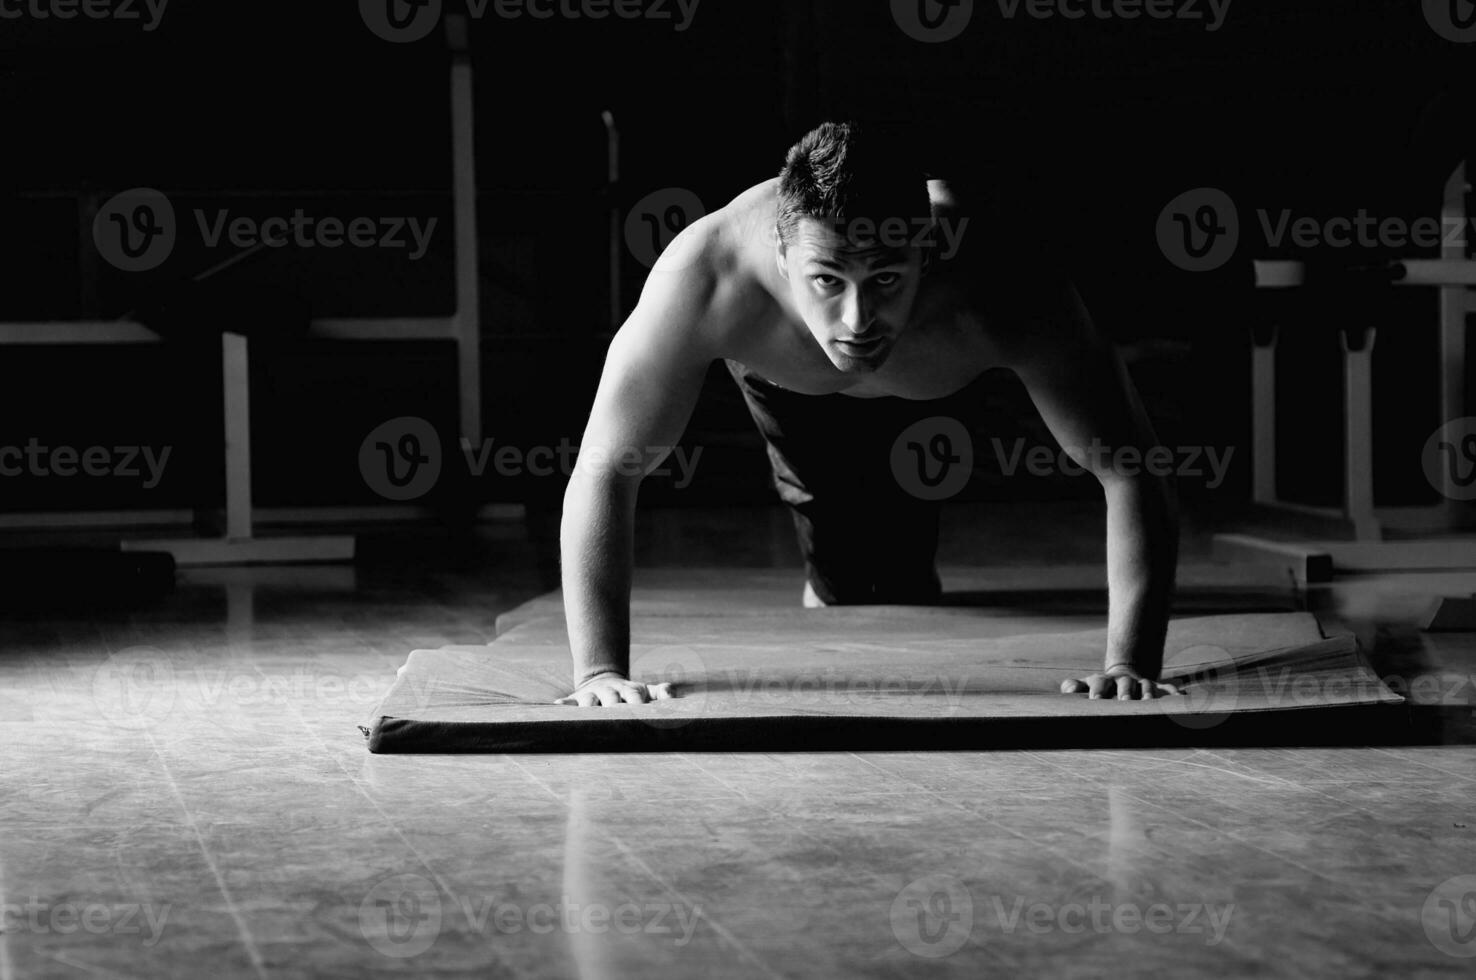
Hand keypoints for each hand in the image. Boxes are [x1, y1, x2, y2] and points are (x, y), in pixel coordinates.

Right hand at [555, 671, 675, 706]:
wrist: (604, 682)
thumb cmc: (631, 694)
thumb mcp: (648, 691)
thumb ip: (662, 692)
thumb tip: (671, 694)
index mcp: (629, 690)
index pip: (634, 697)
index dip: (636, 704)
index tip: (641, 715)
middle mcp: (610, 691)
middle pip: (611, 700)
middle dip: (614, 708)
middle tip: (617, 722)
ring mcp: (592, 695)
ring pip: (589, 701)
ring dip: (589, 707)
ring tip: (589, 715)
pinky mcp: (575, 699)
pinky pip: (567, 702)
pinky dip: (563, 705)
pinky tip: (558, 706)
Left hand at [1060, 665, 1182, 700]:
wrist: (1123, 676)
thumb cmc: (1099, 690)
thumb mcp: (1085, 687)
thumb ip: (1074, 686)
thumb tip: (1067, 688)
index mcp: (1104, 682)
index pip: (1099, 683)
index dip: (1097, 690)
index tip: (1094, 700)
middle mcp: (1124, 681)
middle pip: (1125, 684)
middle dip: (1125, 692)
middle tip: (1124, 702)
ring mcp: (1142, 685)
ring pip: (1147, 686)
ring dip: (1149, 693)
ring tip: (1150, 703)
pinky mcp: (1159, 690)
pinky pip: (1169, 691)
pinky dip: (1176, 695)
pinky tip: (1182, 699)